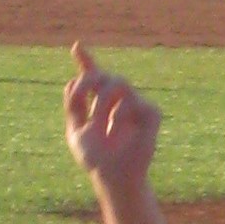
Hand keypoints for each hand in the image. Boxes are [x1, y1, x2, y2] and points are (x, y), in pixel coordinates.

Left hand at [65, 42, 160, 181]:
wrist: (111, 176)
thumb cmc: (95, 158)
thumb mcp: (75, 129)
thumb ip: (73, 106)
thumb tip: (73, 81)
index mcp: (100, 105)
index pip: (94, 79)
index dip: (86, 61)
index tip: (76, 47)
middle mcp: (119, 102)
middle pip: (104, 75)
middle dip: (89, 84)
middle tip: (83, 105)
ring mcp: (137, 107)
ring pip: (119, 82)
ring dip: (102, 100)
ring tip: (98, 121)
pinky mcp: (152, 115)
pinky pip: (134, 101)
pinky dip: (119, 114)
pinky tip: (114, 130)